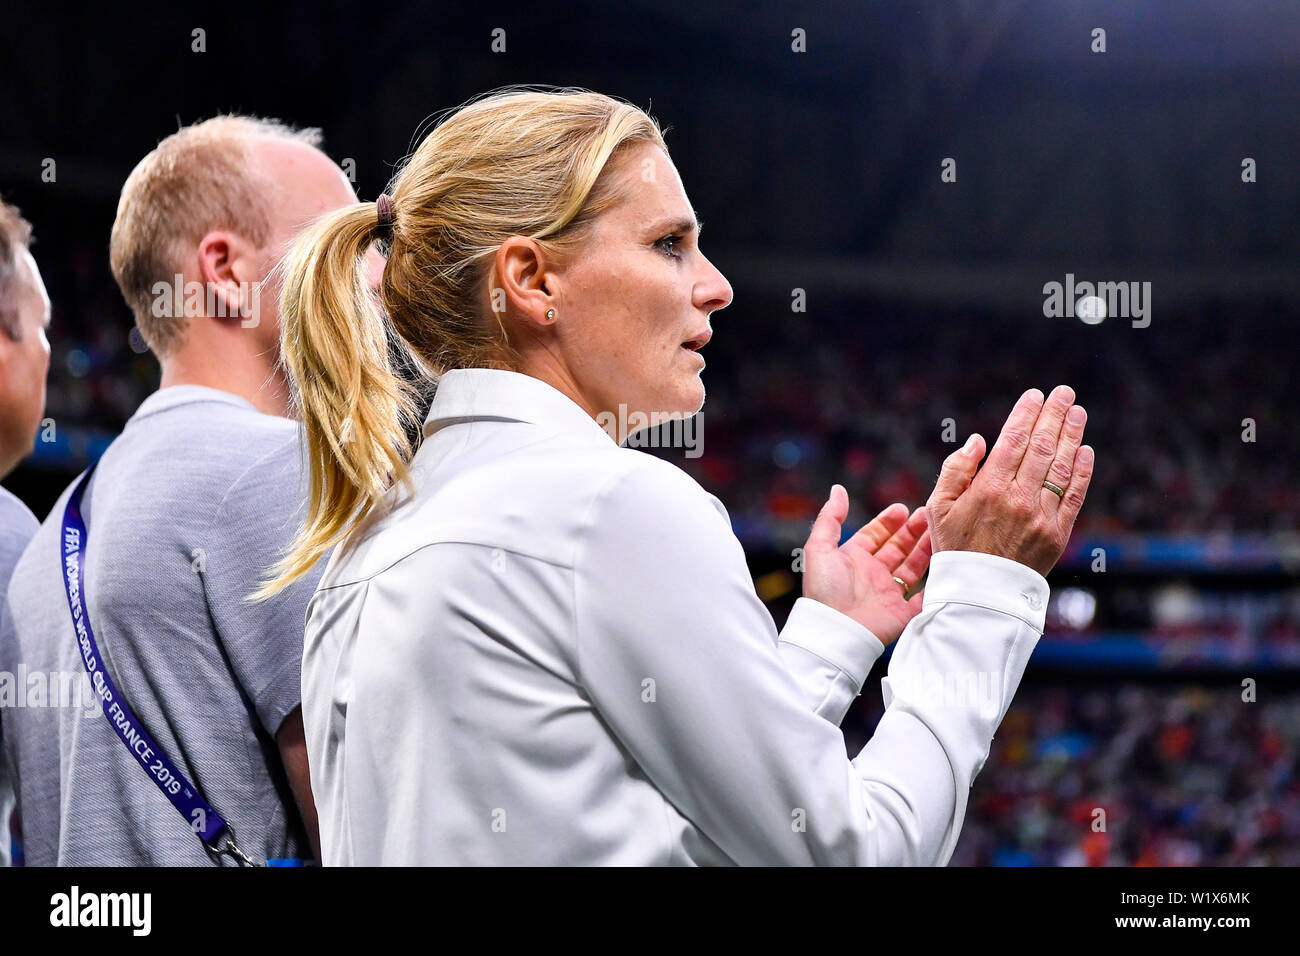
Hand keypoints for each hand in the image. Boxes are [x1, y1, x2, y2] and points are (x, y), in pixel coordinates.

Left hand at [801, 485, 932, 645]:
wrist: (836, 632)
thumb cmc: (825, 591)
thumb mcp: (819, 548)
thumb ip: (830, 518)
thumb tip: (838, 489)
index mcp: (853, 560)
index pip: (874, 536)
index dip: (888, 522)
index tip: (903, 508)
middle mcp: (872, 575)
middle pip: (897, 548)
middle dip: (912, 531)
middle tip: (928, 515)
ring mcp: (888, 594)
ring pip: (913, 567)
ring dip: (925, 549)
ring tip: (940, 531)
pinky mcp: (902, 613)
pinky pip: (923, 597)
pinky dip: (934, 583)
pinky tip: (945, 565)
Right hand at [927, 385, 1094, 576]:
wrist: (980, 593)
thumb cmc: (955, 547)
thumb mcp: (937, 508)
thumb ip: (955, 471)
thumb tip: (978, 441)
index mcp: (988, 489)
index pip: (1013, 440)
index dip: (1026, 414)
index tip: (1035, 396)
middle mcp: (1018, 498)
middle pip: (1042, 447)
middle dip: (1054, 415)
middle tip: (1064, 393)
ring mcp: (1041, 516)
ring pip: (1061, 466)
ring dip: (1072, 435)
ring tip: (1077, 412)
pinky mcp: (1058, 533)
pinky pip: (1074, 495)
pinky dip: (1083, 471)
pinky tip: (1086, 450)